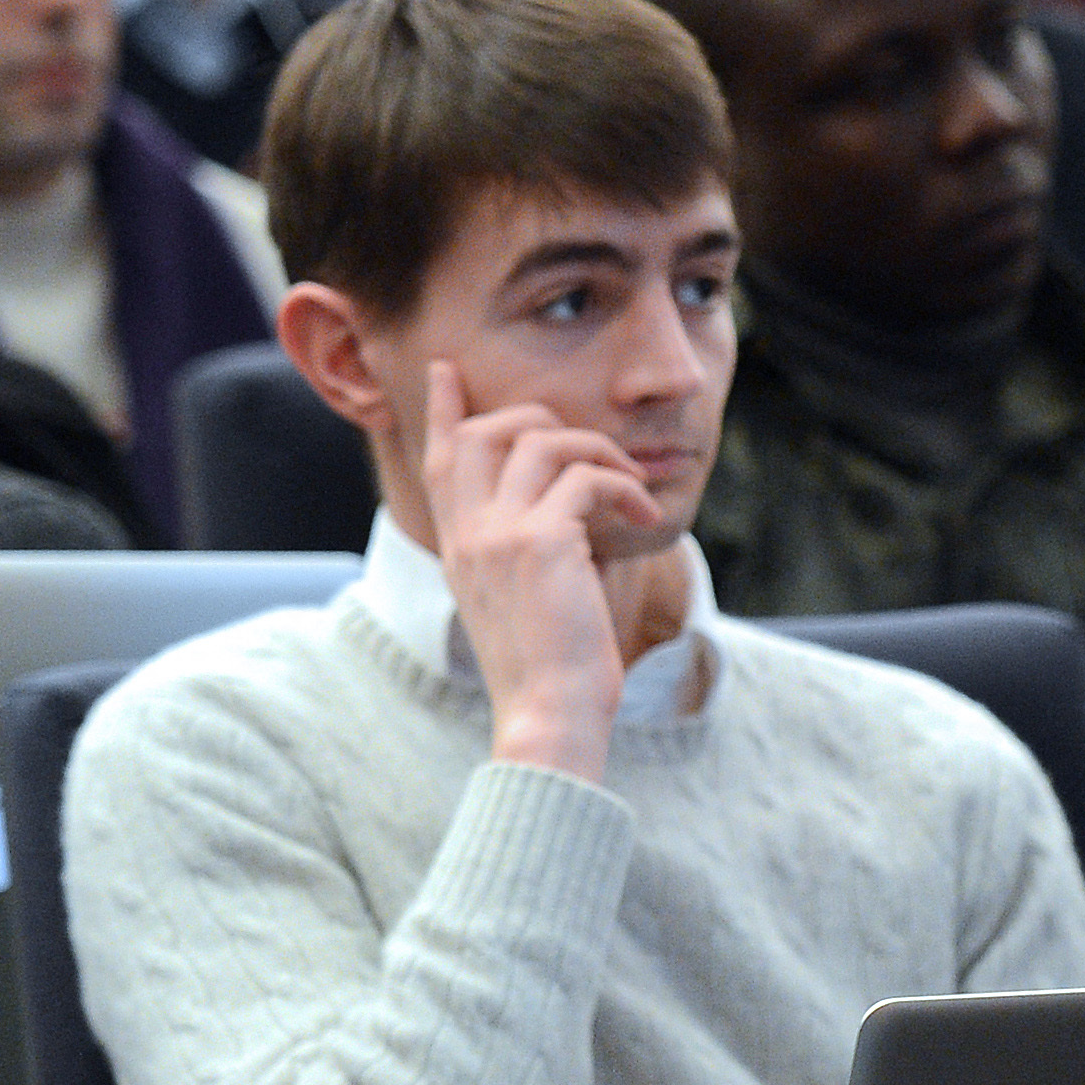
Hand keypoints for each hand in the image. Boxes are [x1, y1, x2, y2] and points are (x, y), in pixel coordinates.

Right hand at [422, 361, 665, 779]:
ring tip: (631, 486)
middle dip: (542, 419)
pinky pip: (585, 477)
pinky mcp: (541, 541)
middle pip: (488, 430)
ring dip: (599, 451)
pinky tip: (643, 511)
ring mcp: (498, 534)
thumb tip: (564, 509)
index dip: (445, 409)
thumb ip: (521, 548)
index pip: (440, 458)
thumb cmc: (549, 669)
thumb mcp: (521, 599)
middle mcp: (469, 533)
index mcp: (458, 546)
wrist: (549, 715)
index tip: (447, 369)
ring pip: (542, 440)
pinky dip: (623, 485)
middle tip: (590, 448)